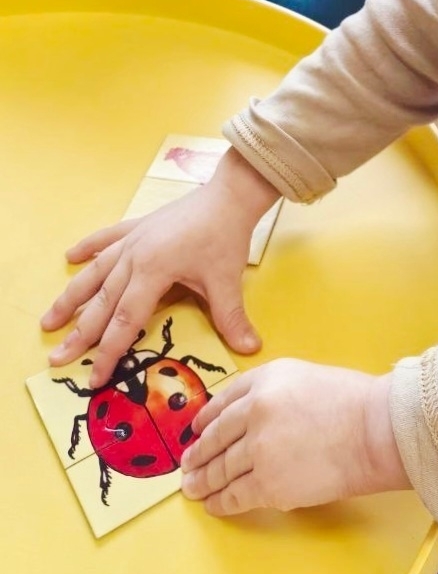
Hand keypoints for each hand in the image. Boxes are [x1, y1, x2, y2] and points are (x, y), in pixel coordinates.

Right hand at [41, 148, 279, 386]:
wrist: (231, 194)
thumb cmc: (226, 237)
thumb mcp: (227, 281)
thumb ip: (232, 318)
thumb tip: (251, 349)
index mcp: (153, 272)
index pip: (125, 322)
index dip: (109, 353)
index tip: (94, 379)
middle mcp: (135, 256)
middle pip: (102, 302)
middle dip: (79, 334)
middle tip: (56, 358)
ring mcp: (135, 239)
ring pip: (96, 272)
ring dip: (72, 297)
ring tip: (50, 319)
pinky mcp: (140, 225)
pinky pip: (108, 237)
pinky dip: (89, 246)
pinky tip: (70, 257)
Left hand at [180, 362, 409, 513]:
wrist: (373, 430)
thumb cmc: (351, 401)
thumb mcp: (304, 377)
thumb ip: (272, 391)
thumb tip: (249, 416)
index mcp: (264, 380)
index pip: (224, 400)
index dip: (206, 418)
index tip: (196, 430)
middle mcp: (254, 411)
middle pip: (216, 437)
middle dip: (198, 454)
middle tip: (186, 464)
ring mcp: (258, 449)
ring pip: (221, 469)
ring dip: (203, 481)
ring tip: (193, 488)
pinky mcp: (267, 484)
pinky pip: (234, 496)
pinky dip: (220, 502)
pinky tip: (214, 504)